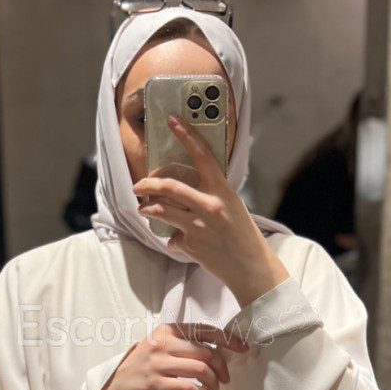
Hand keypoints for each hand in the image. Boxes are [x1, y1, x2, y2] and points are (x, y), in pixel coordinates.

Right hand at [90, 320, 248, 389]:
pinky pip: (188, 387)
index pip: (204, 330)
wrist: (114, 389)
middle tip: (225, 379)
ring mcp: (157, 363)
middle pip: (206, 351)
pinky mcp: (154, 384)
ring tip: (213, 388)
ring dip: (213, 381)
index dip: (228, 338)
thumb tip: (218, 350)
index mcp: (166, 331)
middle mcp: (162, 343)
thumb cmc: (142, 368)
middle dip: (222, 367)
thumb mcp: (160, 347)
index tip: (244, 348)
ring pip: (200, 369)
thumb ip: (184, 345)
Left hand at [132, 115, 290, 306]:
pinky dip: (172, 239)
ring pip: (161, 211)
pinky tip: (178, 241)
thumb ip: (213, 194)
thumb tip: (189, 186)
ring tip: (145, 208)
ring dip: (148, 209)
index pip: (203, 156)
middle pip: (169, 187)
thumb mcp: (233, 206)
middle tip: (139, 185)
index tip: (173, 121)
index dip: (186, 136)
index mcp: (223, 191)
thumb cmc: (244, 235)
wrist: (251, 268)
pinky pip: (171, 238)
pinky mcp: (191, 246)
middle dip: (148, 184)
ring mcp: (198, 227)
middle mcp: (209, 206)